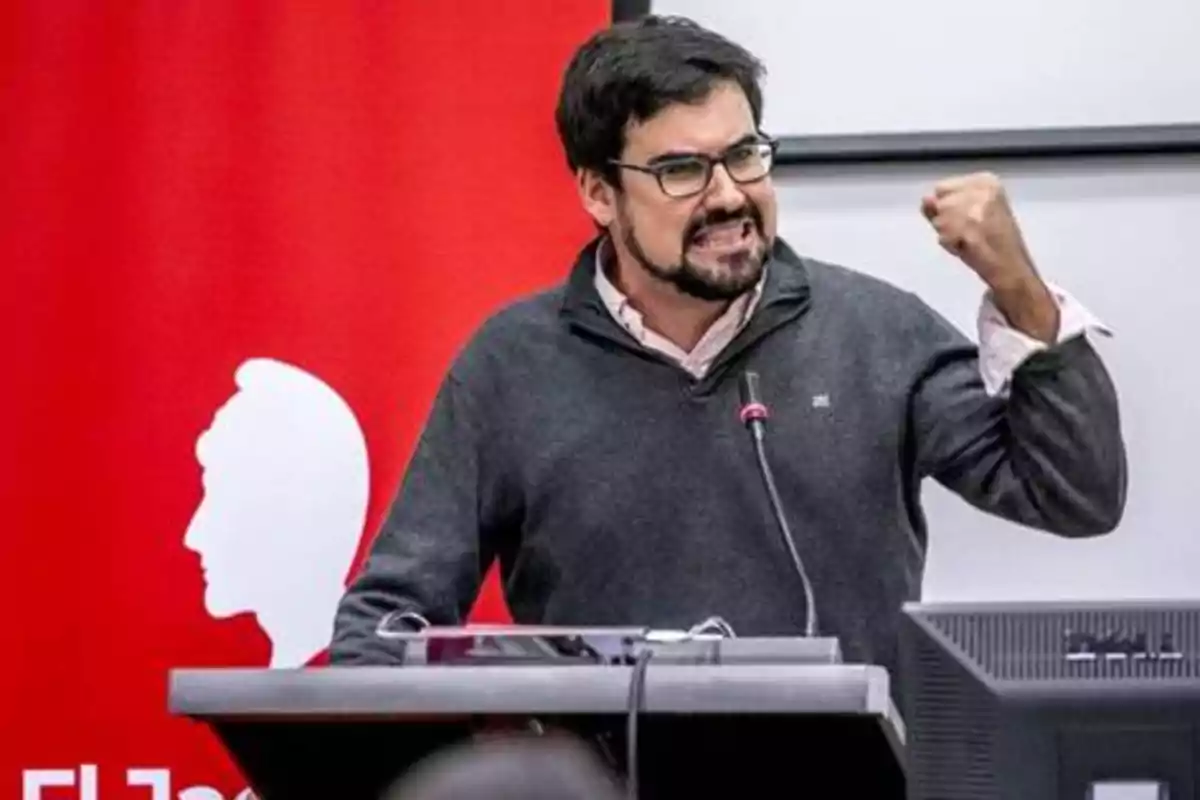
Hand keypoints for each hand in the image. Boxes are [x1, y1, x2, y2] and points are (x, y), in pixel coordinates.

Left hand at [921, 171, 1058, 341]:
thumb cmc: (990, 240)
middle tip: (970, 232)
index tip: (970, 219)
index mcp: (986, 180)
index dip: (948, 208)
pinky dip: (951, 245)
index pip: (941, 188)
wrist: (1012, 266)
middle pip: (939, 203)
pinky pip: (942, 236)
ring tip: (970, 239)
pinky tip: (969, 247)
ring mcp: (978, 208)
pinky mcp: (972, 227)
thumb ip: (941, 205)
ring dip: (948, 234)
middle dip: (947, 221)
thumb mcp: (965, 214)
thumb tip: (925, 198)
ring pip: (939, 220)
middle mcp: (984, 189)